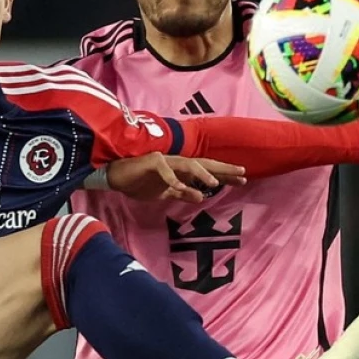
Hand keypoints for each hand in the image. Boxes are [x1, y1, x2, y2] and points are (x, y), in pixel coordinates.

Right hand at [106, 152, 246, 202]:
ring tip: (214, 183)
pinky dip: (172, 179)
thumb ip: (182, 194)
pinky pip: (164, 171)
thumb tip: (201, 198)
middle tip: (242, 173)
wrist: (116, 176)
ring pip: (187, 164)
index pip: (206, 172)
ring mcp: (164, 161)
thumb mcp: (164, 193)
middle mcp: (176, 163)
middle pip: (203, 164)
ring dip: (201, 173)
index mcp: (181, 171)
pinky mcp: (150, 162)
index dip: (225, 175)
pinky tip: (180, 187)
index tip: (243, 180)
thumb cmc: (139, 183)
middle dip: (223, 169)